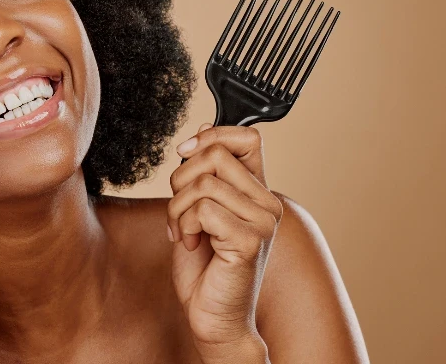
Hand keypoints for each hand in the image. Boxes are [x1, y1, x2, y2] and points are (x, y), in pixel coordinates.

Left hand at [168, 123, 281, 359]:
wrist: (212, 316)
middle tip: (179, 210)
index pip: (248, 137)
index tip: (186, 153)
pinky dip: (185, 225)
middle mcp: (267, 203)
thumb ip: (203, 172)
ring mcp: (263, 221)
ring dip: (178, 209)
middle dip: (181, 179)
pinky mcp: (250, 240)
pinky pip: (204, 210)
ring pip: (204, 183)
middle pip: (215, 153)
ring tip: (185, 232)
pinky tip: (193, 244)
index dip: (212, 135)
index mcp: (256, 191)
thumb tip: (203, 129)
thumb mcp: (196, 208)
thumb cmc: (204, 268)